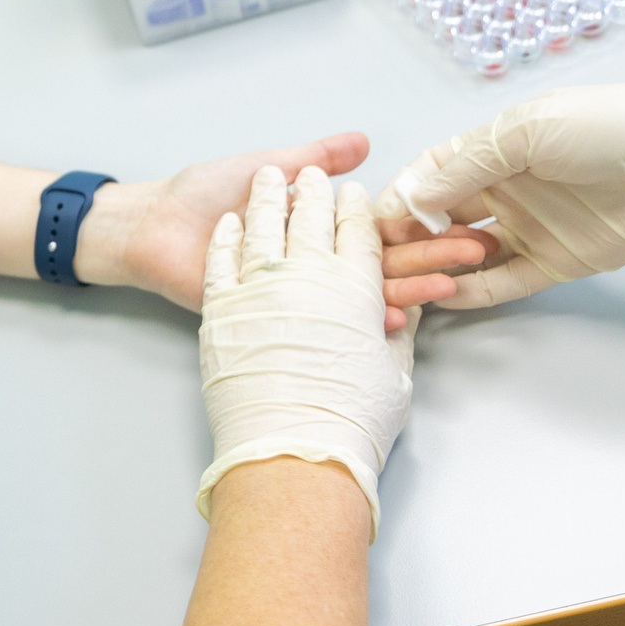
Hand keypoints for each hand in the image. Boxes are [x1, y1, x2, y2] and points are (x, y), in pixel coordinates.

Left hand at [85, 133, 481, 324]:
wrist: (153, 224)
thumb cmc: (205, 195)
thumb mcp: (267, 168)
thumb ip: (315, 157)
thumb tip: (364, 140)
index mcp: (314, 232)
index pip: (377, 230)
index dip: (418, 226)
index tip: (465, 222)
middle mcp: (311, 265)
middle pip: (380, 262)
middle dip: (430, 258)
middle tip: (476, 255)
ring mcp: (295, 294)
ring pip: (359, 293)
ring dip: (407, 290)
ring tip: (448, 285)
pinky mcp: (272, 316)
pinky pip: (317, 320)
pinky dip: (355, 319)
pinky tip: (392, 318)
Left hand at [197, 166, 412, 532]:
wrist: (285, 449)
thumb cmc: (346, 419)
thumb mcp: (387, 374)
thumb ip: (397, 331)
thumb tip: (404, 305)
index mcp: (352, 291)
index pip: (358, 237)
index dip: (358, 212)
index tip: (358, 192)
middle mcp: (307, 280)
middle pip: (314, 222)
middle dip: (319, 193)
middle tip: (321, 177)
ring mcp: (259, 289)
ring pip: (267, 228)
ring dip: (272, 199)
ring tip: (274, 176)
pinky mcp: (220, 307)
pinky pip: (223, 262)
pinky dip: (229, 239)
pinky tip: (234, 223)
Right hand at [375, 67, 624, 308]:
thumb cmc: (612, 126)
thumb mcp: (526, 132)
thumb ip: (465, 167)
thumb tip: (410, 200)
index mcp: (492, 149)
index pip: (428, 177)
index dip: (400, 198)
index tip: (375, 223)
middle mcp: (503, 188)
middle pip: (439, 218)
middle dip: (410, 239)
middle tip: (387, 261)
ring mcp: (528, 227)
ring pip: (465, 254)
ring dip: (438, 266)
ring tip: (413, 281)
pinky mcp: (555, 263)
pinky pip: (503, 284)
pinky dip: (473, 292)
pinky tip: (447, 296)